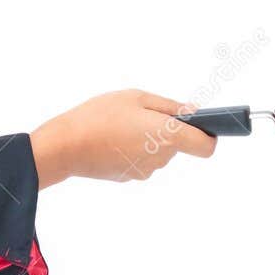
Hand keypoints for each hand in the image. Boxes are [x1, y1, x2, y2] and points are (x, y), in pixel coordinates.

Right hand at [29, 88, 216, 187]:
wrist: (65, 146)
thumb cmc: (100, 115)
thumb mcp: (136, 97)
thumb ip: (169, 106)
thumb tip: (193, 112)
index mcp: (169, 136)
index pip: (206, 147)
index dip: (208, 135)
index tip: (200, 125)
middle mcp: (161, 158)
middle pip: (177, 146)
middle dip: (167, 130)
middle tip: (141, 113)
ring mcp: (145, 171)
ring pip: (157, 152)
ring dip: (147, 138)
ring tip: (121, 124)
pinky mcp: (128, 177)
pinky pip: (139, 159)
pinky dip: (132, 149)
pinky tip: (112, 138)